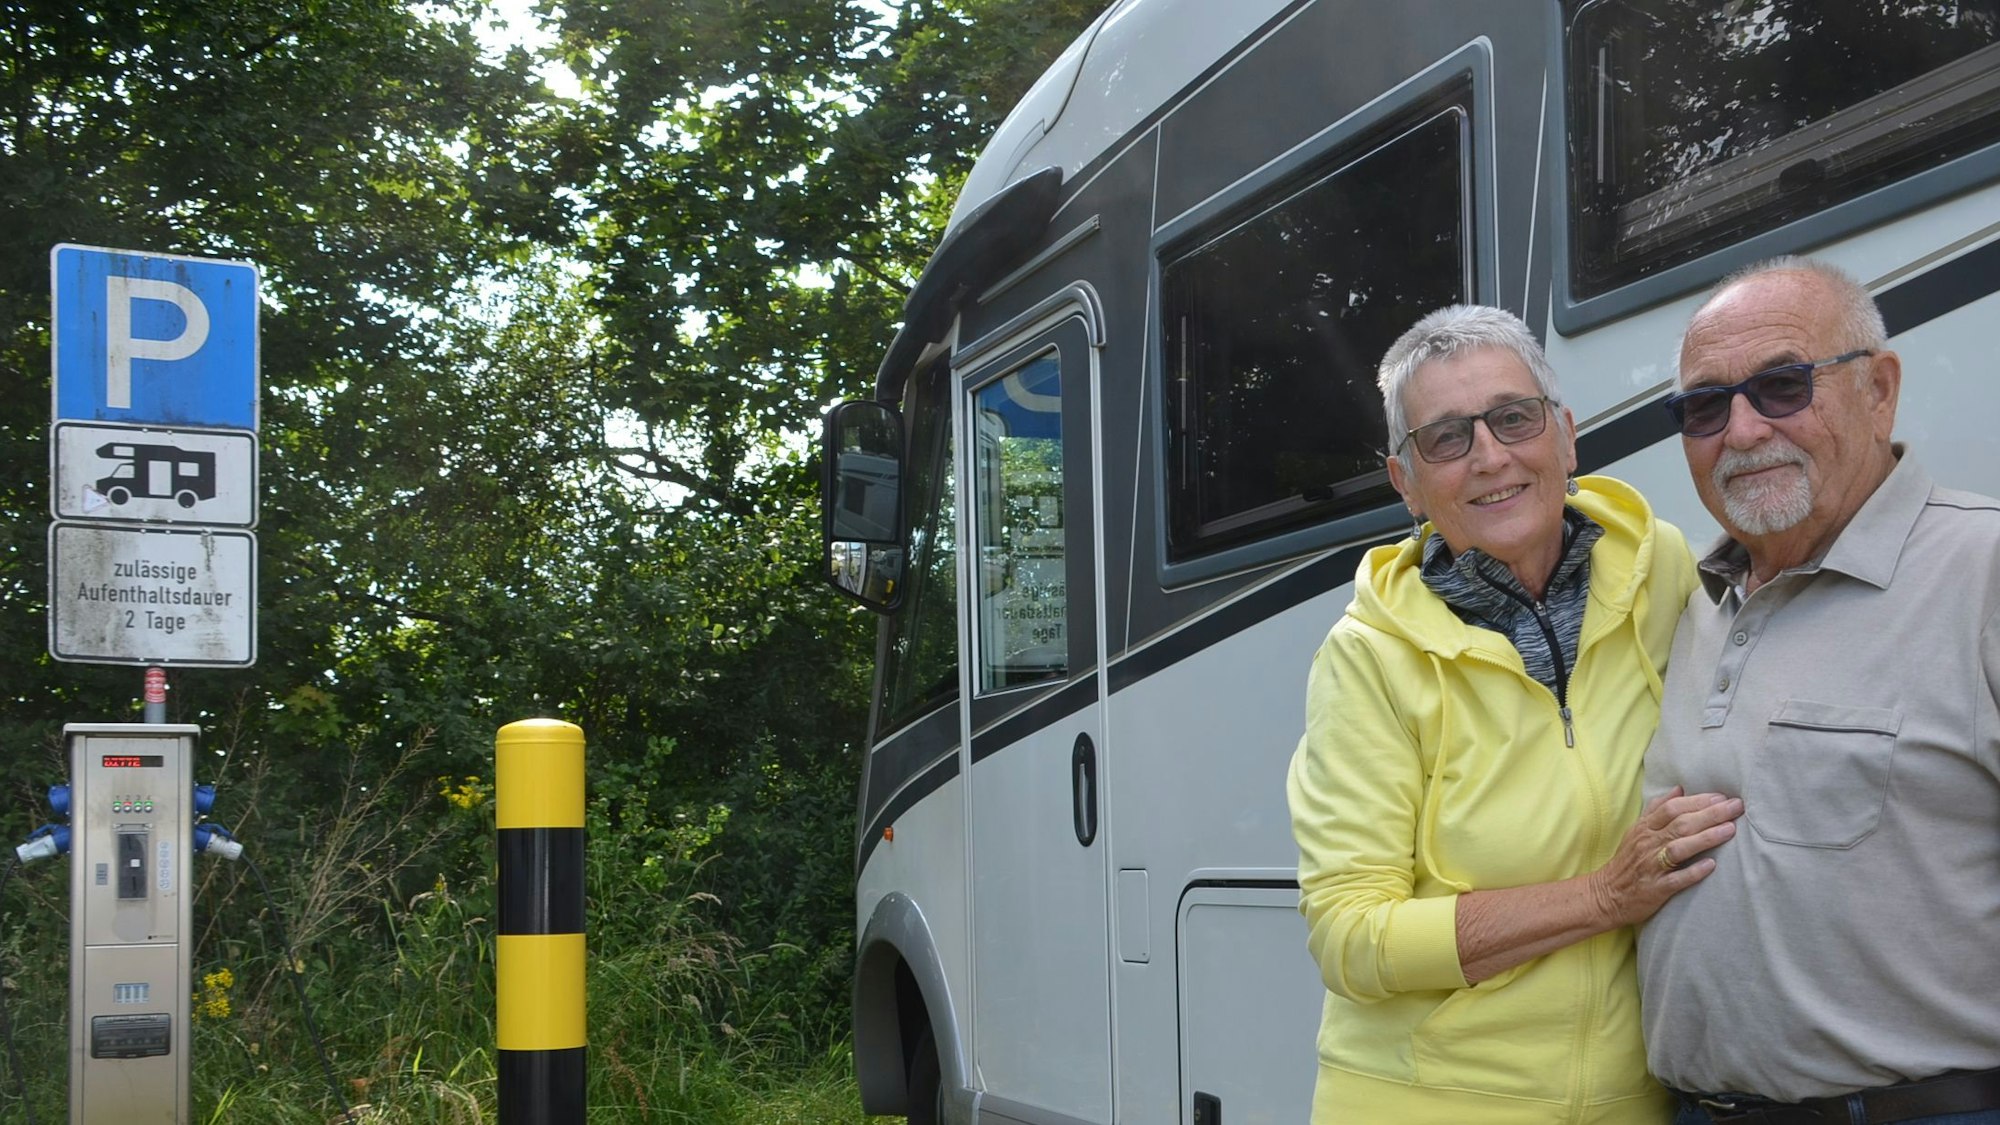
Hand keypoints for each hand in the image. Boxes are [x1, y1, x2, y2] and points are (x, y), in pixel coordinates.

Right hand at [1588, 787, 1742, 928]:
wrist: (1606, 895)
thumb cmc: (1627, 862)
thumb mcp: (1636, 831)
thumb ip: (1657, 810)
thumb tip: (1678, 790)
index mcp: (1644, 829)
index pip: (1671, 808)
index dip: (1696, 801)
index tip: (1721, 796)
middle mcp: (1647, 844)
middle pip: (1680, 824)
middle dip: (1710, 814)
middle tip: (1735, 806)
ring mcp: (1651, 866)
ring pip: (1679, 848)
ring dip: (1705, 838)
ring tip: (1730, 830)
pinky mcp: (1655, 888)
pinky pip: (1676, 880)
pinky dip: (1693, 872)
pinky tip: (1711, 865)